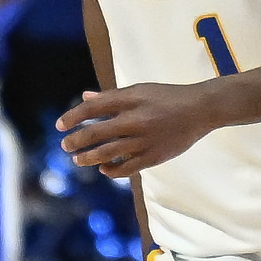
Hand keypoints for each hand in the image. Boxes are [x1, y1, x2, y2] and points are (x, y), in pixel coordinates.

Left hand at [59, 84, 220, 176]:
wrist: (200, 109)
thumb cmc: (167, 97)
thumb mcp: (139, 90)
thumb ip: (111, 97)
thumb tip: (85, 98)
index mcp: (130, 99)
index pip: (93, 108)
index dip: (73, 117)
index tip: (60, 126)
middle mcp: (135, 119)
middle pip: (96, 132)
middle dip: (76, 141)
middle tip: (65, 146)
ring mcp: (144, 140)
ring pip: (108, 153)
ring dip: (89, 158)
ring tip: (78, 160)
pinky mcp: (154, 156)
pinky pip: (126, 168)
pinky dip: (112, 170)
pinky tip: (103, 168)